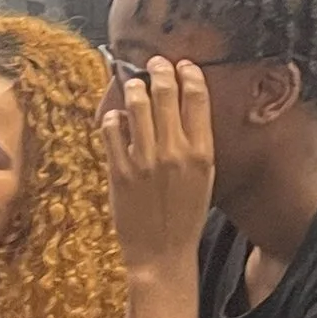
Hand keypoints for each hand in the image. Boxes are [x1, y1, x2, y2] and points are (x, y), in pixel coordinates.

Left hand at [102, 57, 218, 283]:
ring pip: (136, 103)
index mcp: (202, 153)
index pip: (197, 98)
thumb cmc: (185, 216)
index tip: (182, 66)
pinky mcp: (119, 170)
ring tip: (132, 86)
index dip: (188, 74)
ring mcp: (144, 160)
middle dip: (158, 71)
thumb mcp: (204, 178)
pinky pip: (112, 128)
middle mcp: (174, 152)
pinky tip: (116, 119)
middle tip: (154, 64)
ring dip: (133, 89)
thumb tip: (184, 107)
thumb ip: (195, 143)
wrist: (162, 253)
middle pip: (165, 92)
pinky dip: (113, 118)